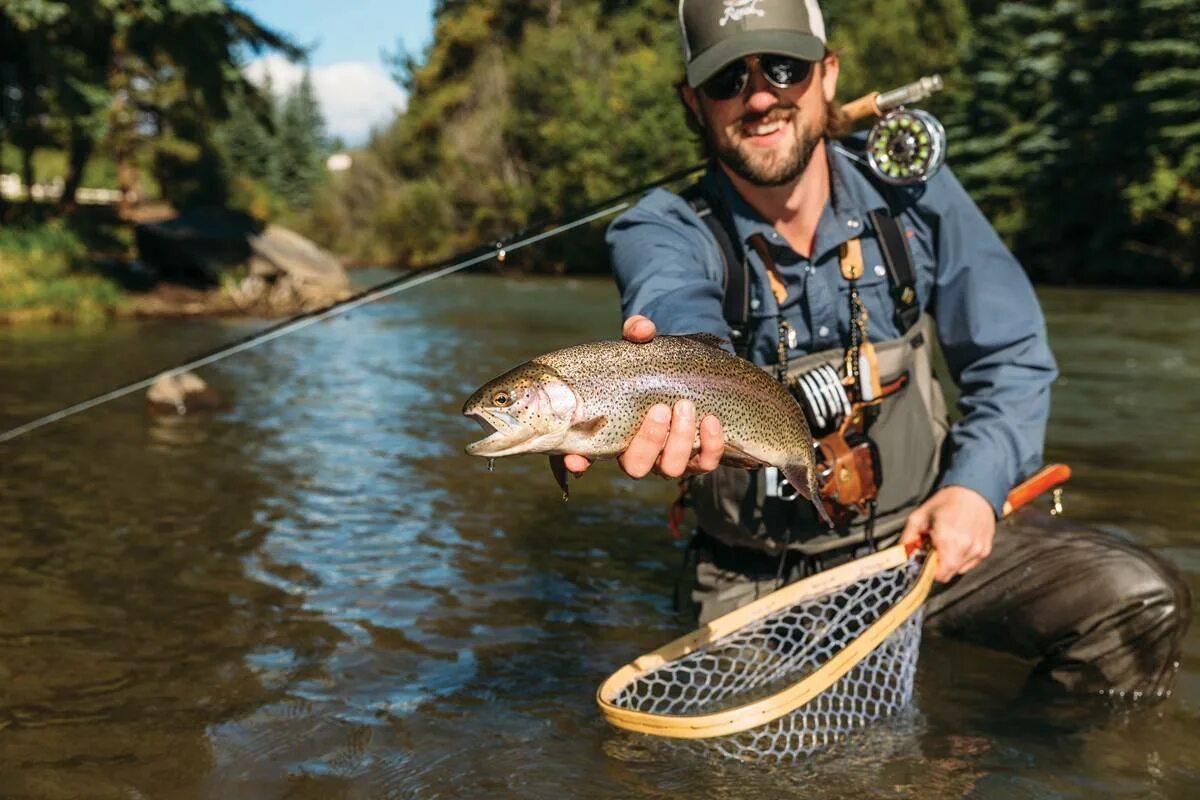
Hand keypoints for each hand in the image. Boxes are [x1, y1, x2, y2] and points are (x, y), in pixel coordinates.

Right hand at [562, 315, 723, 478]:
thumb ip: (636, 332)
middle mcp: (638, 452)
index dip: (579, 462)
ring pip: (671, 468)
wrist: (691, 375)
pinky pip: (704, 464)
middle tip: (660, 408)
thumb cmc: (655, 364)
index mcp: (612, 431)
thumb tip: (643, 330)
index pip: (585, 456)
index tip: (577, 460)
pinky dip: (710, 445)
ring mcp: (668, 459)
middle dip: (649, 440)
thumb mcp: (641, 346)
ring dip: (678, 440)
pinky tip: (711, 420)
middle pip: (636, 466)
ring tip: (685, 406)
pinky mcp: (698, 458)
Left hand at [899, 485, 995, 582]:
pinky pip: (970, 563)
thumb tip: (900, 554)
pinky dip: (962, 558)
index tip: (925, 562)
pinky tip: (959, 542)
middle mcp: (966, 548)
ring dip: (951, 561)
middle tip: (934, 549)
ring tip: (948, 542)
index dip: (930, 571)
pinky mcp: (986, 550)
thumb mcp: (920, 515)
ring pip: (960, 570)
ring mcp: (978, 550)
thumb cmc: (948, 501)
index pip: (940, 574)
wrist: (974, 490)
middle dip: (939, 566)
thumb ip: (908, 537)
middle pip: (949, 574)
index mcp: (948, 540)